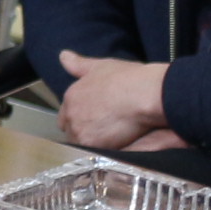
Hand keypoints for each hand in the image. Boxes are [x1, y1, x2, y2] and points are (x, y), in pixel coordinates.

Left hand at [57, 52, 181, 151]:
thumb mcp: (101, 66)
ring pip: (80, 144)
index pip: (66, 115)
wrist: (147, 94)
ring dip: (90, 145)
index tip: (92, 122)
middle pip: (71, 131)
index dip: (79, 119)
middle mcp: (71, 114)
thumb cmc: (129, 79)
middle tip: (102, 134)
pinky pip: (91, 154)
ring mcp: (79, 130)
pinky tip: (112, 150)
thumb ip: (80, 65)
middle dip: (83, 133)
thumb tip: (63, 56)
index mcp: (72, 96)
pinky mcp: (91, 144)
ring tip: (109, 144)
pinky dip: (99, 153)